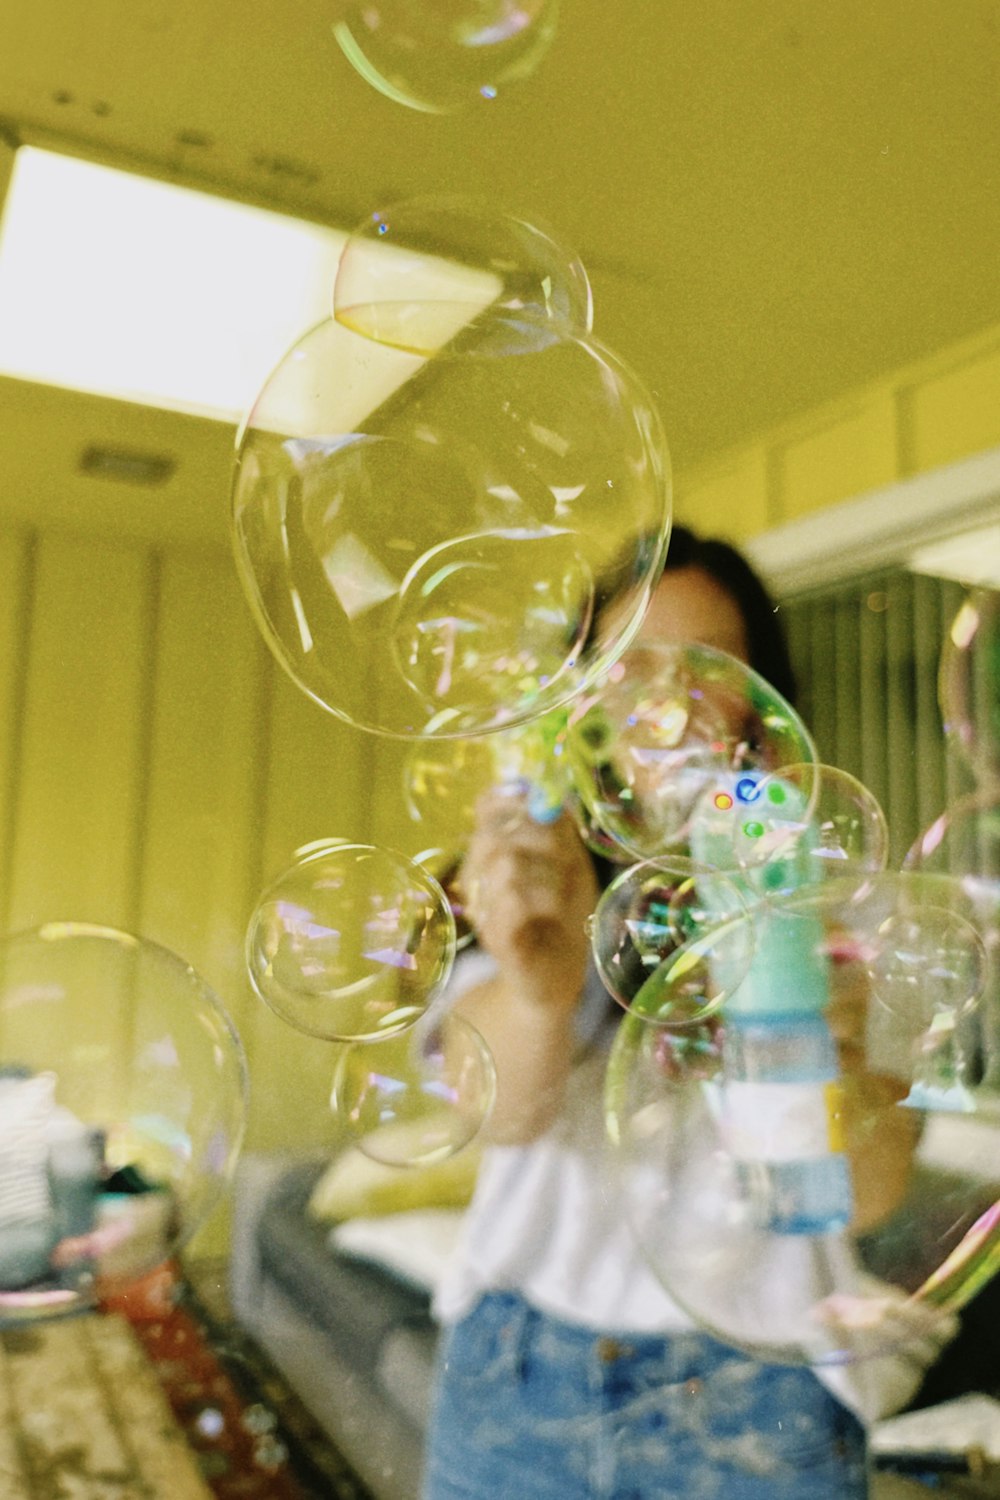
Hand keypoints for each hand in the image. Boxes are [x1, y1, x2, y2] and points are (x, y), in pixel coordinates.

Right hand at [459, 787, 598, 1011]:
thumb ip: (560, 830)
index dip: (510, 798)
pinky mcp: (498, 938)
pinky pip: (512, 902)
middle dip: (541, 841)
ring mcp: (484, 907)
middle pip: (496, 832)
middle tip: (567, 862)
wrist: (556, 977)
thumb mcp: (570, 864)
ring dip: (546, 874)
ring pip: (506, 863)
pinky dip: (540, 901)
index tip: (538, 804)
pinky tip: (553, 913)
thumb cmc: (563, 915)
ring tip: (562, 894)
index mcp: (495, 849)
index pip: (487, 805)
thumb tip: (553, 792)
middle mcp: (479, 874)